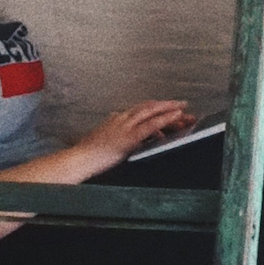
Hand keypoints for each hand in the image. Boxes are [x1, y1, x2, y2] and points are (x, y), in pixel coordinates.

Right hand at [71, 100, 192, 177]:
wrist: (79, 159)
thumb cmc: (87, 154)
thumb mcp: (103, 140)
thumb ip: (116, 135)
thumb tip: (127, 139)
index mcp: (116, 118)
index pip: (140, 110)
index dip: (156, 108)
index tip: (168, 109)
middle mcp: (122, 118)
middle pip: (149, 107)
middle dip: (167, 105)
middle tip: (183, 105)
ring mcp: (126, 126)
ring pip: (152, 112)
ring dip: (170, 109)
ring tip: (184, 109)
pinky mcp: (129, 137)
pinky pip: (151, 125)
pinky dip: (165, 119)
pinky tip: (175, 116)